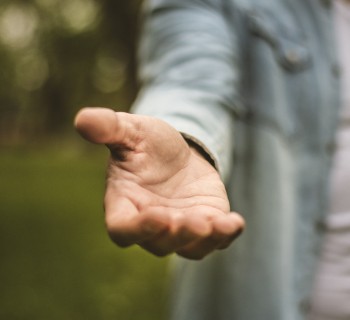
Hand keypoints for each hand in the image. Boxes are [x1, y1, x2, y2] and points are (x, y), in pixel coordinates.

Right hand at [74, 107, 244, 259]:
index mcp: (125, 204)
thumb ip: (109, 128)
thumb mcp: (131, 130)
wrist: (178, 151)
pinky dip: (225, 235)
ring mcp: (179, 227)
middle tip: (192, 220)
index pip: (122, 230)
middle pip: (159, 244)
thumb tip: (81, 119)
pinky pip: (215, 239)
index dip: (137, 229)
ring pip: (189, 248)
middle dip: (176, 235)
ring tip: (216, 224)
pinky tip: (235, 222)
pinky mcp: (205, 223)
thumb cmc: (148, 144)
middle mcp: (151, 224)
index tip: (156, 215)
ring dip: (202, 240)